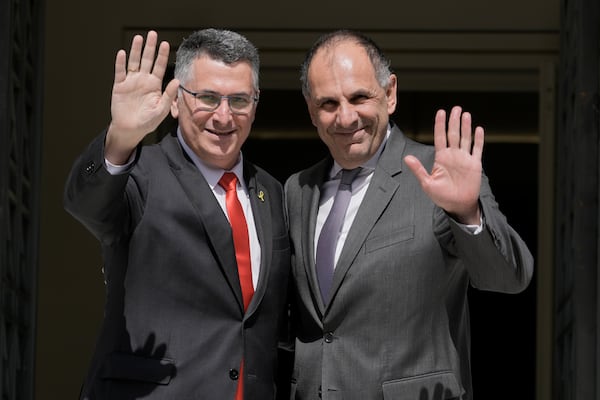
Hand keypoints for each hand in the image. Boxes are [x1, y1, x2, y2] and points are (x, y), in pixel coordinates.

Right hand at [105, 30, 179, 163]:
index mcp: (155, 85)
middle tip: (152, 34)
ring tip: (138, 38)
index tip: (165, 44)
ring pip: (134, 62)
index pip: (160, 67)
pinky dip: (121, 63)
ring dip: (136, 50)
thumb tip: (177, 80)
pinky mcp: (119, 86)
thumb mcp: (161, 110)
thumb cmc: (148, 122)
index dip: (162, 55)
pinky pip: (120, 72)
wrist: (130, 129)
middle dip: (150, 47)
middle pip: (147, 60)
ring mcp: (131, 82)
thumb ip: (169, 95)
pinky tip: (122, 53)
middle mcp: (143, 80)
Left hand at [404, 106, 482, 223]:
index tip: (440, 112)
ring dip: (466, 126)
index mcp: (441, 158)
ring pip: (465, 138)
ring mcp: (464, 159)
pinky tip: (478, 129)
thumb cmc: (441, 196)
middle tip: (455, 108)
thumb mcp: (427, 183)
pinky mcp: (475, 164)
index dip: (440, 125)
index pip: (440, 137)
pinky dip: (478, 139)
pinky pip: (477, 149)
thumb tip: (407, 158)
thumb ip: (418, 169)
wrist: (457, 206)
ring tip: (465, 114)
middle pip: (453, 134)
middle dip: (454, 121)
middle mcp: (453, 155)